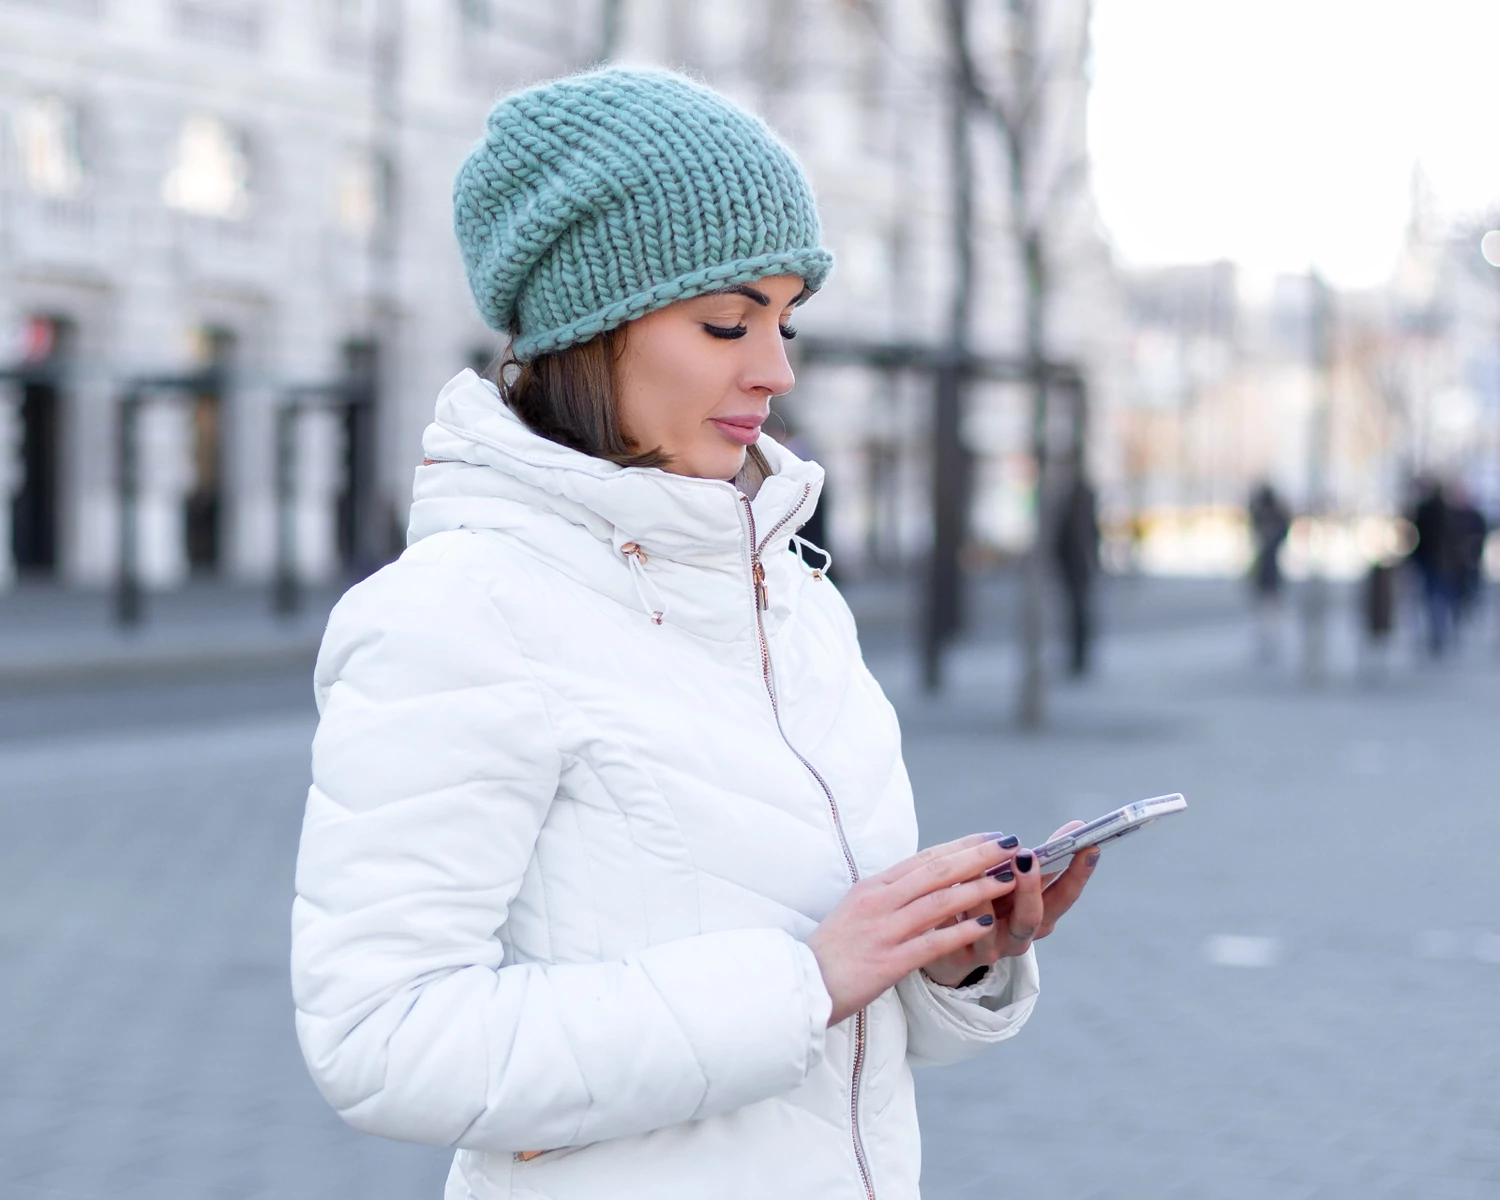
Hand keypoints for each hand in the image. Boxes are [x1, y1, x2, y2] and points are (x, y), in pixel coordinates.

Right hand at [806, 834, 1018, 1025]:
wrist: (801, 984)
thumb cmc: (832, 950)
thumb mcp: (857, 910)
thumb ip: (889, 895)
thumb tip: (925, 882)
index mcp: (873, 887)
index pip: (924, 859)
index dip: (960, 846)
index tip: (990, 837)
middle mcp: (879, 902)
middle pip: (936, 872)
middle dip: (977, 856)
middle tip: (1009, 845)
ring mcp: (883, 931)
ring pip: (938, 902)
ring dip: (977, 888)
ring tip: (1009, 879)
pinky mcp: (887, 961)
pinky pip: (931, 943)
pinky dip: (961, 932)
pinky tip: (986, 925)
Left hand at [921, 821, 1100, 987]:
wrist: (948, 941)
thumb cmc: (986, 901)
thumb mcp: (1013, 880)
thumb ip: (1038, 858)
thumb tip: (1076, 826)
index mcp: (1039, 915)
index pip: (1064, 895)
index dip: (1078, 873)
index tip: (1089, 846)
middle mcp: (1022, 935)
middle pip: (1035, 916)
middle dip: (1033, 885)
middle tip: (1028, 857)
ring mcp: (995, 947)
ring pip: (991, 925)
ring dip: (992, 891)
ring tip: (987, 864)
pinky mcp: (965, 951)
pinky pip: (968, 928)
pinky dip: (970, 902)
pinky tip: (963, 877)